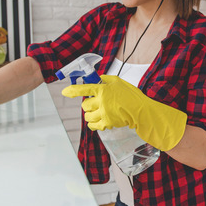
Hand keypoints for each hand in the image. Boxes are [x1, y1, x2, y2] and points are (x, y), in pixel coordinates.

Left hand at [61, 75, 186, 150]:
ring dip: (89, 115)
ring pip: (87, 116)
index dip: (72, 90)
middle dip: (87, 105)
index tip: (65, 92)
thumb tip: (96, 79)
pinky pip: (93, 126)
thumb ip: (105, 80)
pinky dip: (93, 124)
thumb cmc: (131, 95)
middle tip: (94, 103)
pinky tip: (98, 121)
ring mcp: (104, 114)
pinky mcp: (107, 123)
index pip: (83, 89)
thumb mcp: (118, 82)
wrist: (141, 111)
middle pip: (84, 105)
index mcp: (103, 90)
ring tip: (96, 113)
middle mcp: (101, 102)